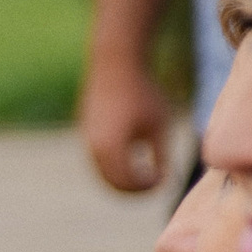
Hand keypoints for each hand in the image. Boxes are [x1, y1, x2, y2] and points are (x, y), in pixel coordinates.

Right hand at [79, 57, 175, 197]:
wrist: (115, 63)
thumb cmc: (143, 92)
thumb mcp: (160, 126)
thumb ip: (162, 157)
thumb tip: (165, 181)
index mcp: (111, 148)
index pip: (129, 184)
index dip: (149, 187)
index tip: (165, 177)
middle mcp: (93, 148)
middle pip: (114, 185)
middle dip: (135, 188)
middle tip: (155, 180)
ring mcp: (86, 140)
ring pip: (103, 175)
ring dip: (124, 178)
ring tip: (146, 170)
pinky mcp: (86, 132)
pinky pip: (98, 160)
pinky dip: (114, 166)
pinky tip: (133, 155)